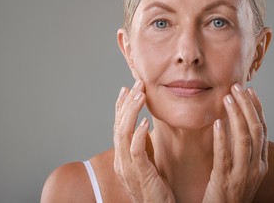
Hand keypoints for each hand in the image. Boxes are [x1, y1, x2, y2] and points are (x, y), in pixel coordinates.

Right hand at [113, 80, 174, 202]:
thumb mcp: (148, 163)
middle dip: (127, 103)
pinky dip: (139, 134)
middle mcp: (121, 160)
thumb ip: (143, 147)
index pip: (118, 126)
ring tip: (140, 95)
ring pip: (123, 134)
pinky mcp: (140, 174)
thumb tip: (144, 128)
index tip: (126, 89)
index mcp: (122, 157)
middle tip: (136, 84)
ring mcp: (128, 168)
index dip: (121, 107)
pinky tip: (145, 122)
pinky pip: (135, 151)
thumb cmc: (155, 189)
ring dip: (131, 112)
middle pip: (119, 126)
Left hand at [203, 84, 267, 202]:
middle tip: (237, 87)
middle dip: (247, 106)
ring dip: (236, 116)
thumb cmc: (229, 192)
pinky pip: (224, 156)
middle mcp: (255, 167)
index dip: (258, 109)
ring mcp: (242, 175)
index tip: (251, 91)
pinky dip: (222, 138)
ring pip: (244, 139)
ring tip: (228, 98)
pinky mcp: (225, 181)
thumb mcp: (241, 170)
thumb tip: (231, 124)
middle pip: (256, 130)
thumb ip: (240, 150)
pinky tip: (217, 123)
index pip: (263, 130)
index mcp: (260, 164)